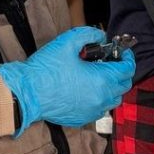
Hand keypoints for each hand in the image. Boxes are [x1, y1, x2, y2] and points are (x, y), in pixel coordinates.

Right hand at [0, 27, 134, 135]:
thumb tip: (100, 36)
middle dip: (120, 72)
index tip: (122, 52)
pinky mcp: (82, 119)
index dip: (127, 58)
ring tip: (98, 76)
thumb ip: (88, 34)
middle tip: (109, 62)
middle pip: (124, 85)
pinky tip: (86, 89)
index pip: (127, 69)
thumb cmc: (45, 69)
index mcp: (101, 79)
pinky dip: (99, 99)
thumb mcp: (67, 42)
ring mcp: (92, 111)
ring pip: (113, 100)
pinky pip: (100, 109)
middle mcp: (101, 98)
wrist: (26, 94)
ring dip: (111, 87)